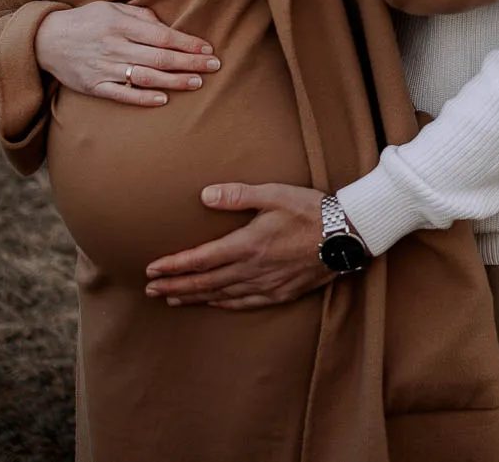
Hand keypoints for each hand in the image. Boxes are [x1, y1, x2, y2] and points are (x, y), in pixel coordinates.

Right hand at [34, 1, 218, 106]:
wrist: (45, 40)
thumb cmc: (85, 20)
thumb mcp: (110, 7)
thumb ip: (139, 16)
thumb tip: (167, 26)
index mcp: (119, 25)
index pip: (161, 36)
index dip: (186, 43)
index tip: (207, 48)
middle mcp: (113, 46)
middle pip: (158, 58)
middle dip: (189, 63)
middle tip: (214, 66)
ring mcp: (103, 68)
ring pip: (145, 77)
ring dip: (174, 81)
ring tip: (197, 83)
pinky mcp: (94, 86)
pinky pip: (122, 94)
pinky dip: (143, 98)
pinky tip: (164, 99)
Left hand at [143, 183, 334, 309]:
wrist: (347, 234)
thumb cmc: (311, 210)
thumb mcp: (274, 194)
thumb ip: (238, 196)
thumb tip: (205, 196)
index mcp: (247, 245)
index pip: (201, 259)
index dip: (174, 266)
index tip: (151, 270)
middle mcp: (253, 269)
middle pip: (205, 282)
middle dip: (175, 285)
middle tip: (150, 290)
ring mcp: (267, 284)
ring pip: (222, 295)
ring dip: (195, 297)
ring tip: (173, 298)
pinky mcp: (282, 292)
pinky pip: (246, 303)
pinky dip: (225, 304)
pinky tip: (215, 303)